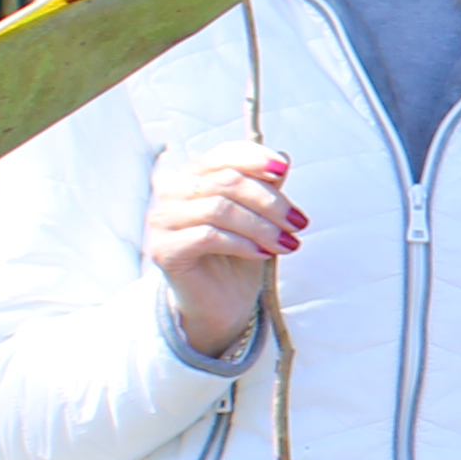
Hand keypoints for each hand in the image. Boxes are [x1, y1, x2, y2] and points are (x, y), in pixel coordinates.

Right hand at [147, 139, 300, 353]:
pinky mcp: (164, 250)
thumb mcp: (258, 218)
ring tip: (285, 243)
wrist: (220, 305)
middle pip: (227, 181)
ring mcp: (163, 221)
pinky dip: (243, 244)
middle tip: (296, 223)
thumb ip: (265, 187)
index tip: (283, 171)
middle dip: (269, 201)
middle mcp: (171, 193)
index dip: (255, 158)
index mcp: (193, 177)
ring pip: (219, 209)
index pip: (223, 155)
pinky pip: (208, 237)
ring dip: (261, 226)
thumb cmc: (238, 257)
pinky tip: (263, 254)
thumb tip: (282, 156)